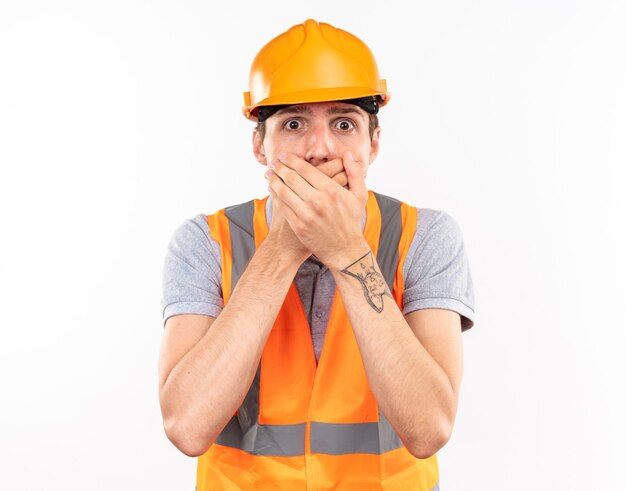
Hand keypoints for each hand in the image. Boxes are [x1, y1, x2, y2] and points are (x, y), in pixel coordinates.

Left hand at [265, 150, 369, 270]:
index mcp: (331, 190)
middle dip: (279, 167)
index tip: (284, 155)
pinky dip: (275, 196)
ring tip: (268, 174)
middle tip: (273, 162)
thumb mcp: (359, 196)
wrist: (345, 250)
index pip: (305, 169)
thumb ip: (354, 172)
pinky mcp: (298, 226)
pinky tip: (272, 190)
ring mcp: (306, 214)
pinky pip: (282, 206)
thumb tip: (348, 154)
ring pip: (283, 191)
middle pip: (291, 178)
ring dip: (273, 180)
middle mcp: (317, 201)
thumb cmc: (352, 221)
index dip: (291, 160)